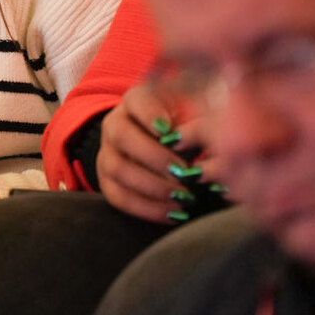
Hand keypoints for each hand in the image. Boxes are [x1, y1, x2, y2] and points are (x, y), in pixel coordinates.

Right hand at [96, 84, 203, 222]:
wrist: (165, 147)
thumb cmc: (186, 128)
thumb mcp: (196, 116)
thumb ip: (201, 123)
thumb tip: (208, 139)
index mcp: (136, 101)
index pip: (136, 101)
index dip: (151, 115)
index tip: (171, 132)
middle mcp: (114, 124)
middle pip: (121, 137)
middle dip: (155, 158)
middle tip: (186, 173)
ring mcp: (107, 154)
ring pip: (117, 169)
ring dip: (153, 186)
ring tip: (184, 196)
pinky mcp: (107, 181)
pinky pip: (118, 197)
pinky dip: (147, 208)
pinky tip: (173, 213)